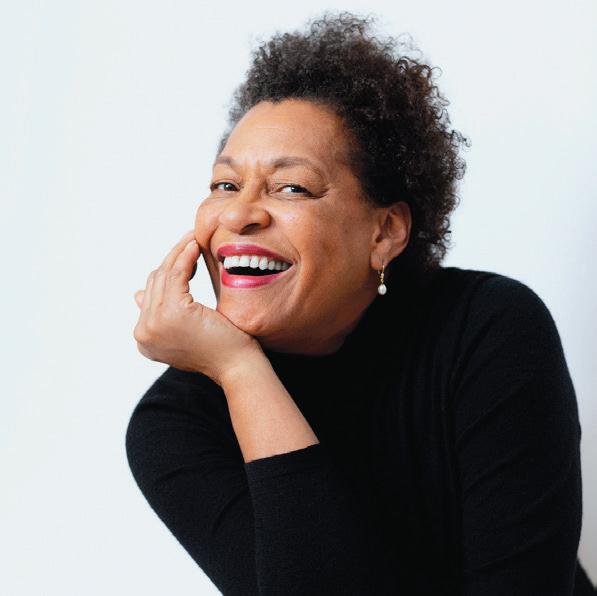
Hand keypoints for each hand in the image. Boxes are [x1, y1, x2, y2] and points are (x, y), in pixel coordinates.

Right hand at [133, 229, 260, 384]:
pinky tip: (195, 245)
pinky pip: (177, 273)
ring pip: (164, 275)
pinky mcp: (173, 312)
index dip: (167, 272)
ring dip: (179, 252)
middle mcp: (143, 333)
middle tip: (189, 240)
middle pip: (155, 282)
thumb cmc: (221, 349)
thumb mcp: (185, 330)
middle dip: (172, 258)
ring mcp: (155, 323)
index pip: (151, 294)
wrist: (238, 366)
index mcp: (144, 339)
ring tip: (194, 238)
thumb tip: (137, 294)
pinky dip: (185, 256)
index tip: (184, 256)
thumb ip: (161, 313)